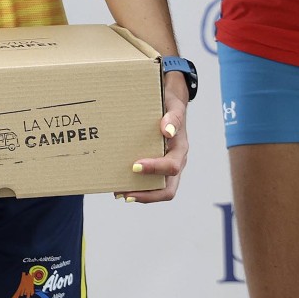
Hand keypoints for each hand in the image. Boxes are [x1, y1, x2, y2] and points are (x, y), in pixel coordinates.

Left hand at [120, 81, 189, 202]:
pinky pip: (150, 183)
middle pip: (168, 189)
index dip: (154, 169)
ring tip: (118, 193)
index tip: (134, 166)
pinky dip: (136, 188)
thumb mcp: (173, 106)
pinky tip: (119, 185)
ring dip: (140, 195)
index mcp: (180, 149)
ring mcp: (166, 167)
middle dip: (147, 195)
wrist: (170, 103)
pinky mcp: (157, 167)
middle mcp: (176, 161)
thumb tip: (168, 131)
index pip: (171, 167)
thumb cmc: (170, 104)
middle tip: (126, 194)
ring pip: (158, 190)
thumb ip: (173, 117)